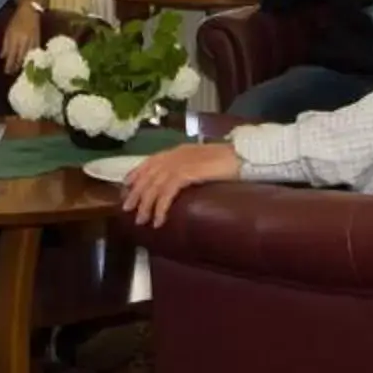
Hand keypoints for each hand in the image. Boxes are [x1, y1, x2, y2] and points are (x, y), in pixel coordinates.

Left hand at [0, 3, 41, 72]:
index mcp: (14, 39)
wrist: (30, 11)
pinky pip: (35, 53)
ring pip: (28, 57)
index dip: (9, 65)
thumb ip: (5, 45)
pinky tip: (30, 63)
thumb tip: (2, 56)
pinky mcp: (38, 41)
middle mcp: (23, 42)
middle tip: (13, 73)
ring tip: (21, 70)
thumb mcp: (8, 32)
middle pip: (20, 58)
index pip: (11, 56)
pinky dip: (32, 58)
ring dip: (24, 64)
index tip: (7, 72)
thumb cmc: (16, 21)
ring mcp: (32, 42)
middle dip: (16, 67)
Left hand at [121, 143, 242, 226]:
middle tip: (128, 209)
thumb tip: (179, 183)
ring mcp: (182, 162)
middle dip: (137, 193)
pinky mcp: (189, 172)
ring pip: (155, 185)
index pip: (150, 161)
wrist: (245, 156)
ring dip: (146, 204)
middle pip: (149, 175)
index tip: (127, 187)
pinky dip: (161, 206)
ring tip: (142, 221)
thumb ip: (190, 169)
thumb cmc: (230, 162)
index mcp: (179, 151)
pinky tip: (159, 220)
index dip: (137, 174)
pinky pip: (168, 191)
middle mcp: (176, 154)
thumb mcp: (204, 163)